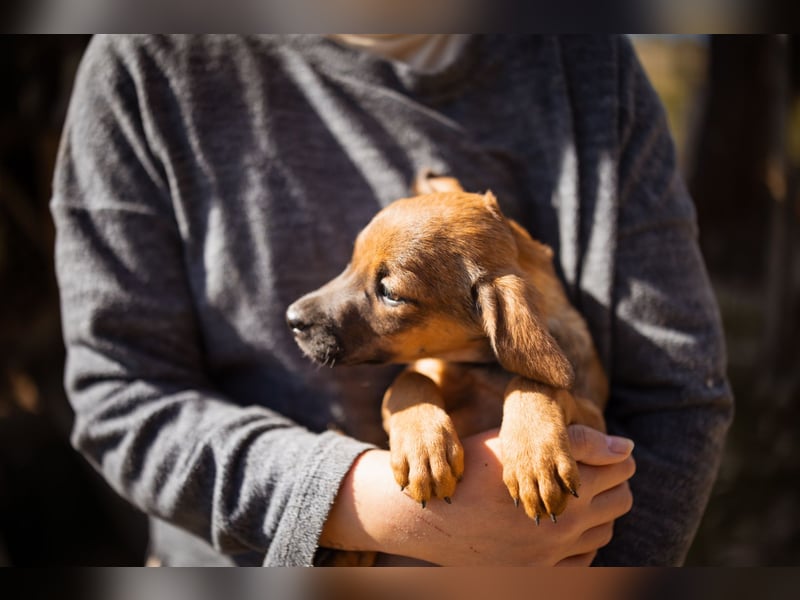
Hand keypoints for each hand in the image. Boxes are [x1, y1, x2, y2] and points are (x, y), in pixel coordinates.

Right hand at [320, 424, 633, 564]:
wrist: (431, 516)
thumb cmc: (472, 469)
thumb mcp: (518, 444)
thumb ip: (576, 441)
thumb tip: (625, 446)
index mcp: (564, 486)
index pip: (620, 466)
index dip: (616, 454)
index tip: (605, 451)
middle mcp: (566, 523)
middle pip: (620, 499)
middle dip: (614, 481)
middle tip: (594, 471)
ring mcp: (554, 553)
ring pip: (605, 531)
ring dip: (600, 511)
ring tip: (578, 496)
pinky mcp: (540, 573)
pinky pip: (585, 560)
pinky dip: (584, 542)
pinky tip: (566, 526)